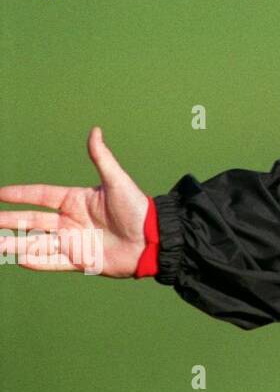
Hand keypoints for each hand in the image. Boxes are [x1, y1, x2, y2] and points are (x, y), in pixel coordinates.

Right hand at [0, 126, 150, 277]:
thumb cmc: (137, 208)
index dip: (19, 194)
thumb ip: (102, 158)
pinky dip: (35, 261)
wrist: (153, 239)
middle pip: (31, 220)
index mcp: (76, 200)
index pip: (40, 195)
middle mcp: (70, 221)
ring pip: (36, 242)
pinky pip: (52, 261)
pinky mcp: (80, 260)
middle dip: (8, 220)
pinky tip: (18, 258)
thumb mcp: (117, 182)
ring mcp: (73, 241)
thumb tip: (94, 130)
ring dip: (14, 243)